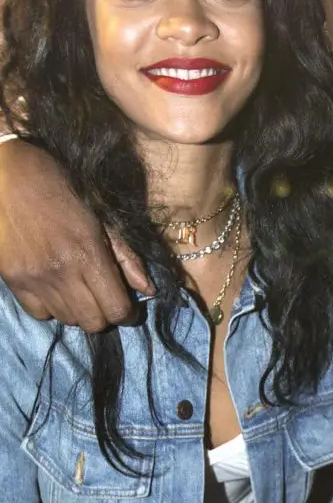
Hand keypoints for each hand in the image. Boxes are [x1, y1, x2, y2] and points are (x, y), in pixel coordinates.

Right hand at [0, 140, 154, 330]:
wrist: (13, 179)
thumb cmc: (66, 192)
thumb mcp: (104, 220)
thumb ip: (127, 258)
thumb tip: (149, 291)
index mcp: (89, 255)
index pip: (116, 309)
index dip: (128, 314)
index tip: (131, 308)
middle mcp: (62, 273)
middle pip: (93, 322)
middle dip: (106, 314)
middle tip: (107, 297)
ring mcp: (35, 281)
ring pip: (68, 320)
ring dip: (80, 310)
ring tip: (81, 287)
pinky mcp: (14, 283)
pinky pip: (40, 314)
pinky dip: (53, 307)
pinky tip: (57, 287)